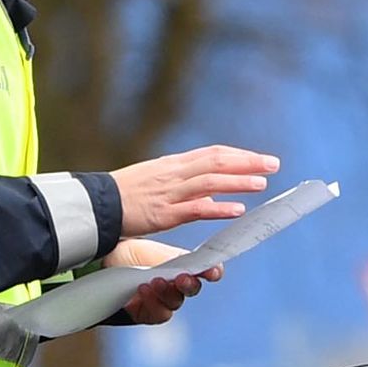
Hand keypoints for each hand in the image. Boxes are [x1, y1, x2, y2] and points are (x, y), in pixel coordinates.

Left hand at [105, 234, 219, 327]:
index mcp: (183, 265)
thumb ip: (171, 258)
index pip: (206, 270)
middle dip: (189, 283)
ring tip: (155, 281)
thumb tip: (189, 262)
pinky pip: (159, 313)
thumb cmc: (126, 255)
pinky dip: (153, 302)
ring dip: (167, 292)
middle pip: (193, 288)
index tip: (212, 271)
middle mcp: (176, 284)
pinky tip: (143, 290)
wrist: (101, 269)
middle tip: (182, 277)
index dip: (213, 271)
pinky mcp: (150, 314)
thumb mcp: (149, 250)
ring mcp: (164, 301)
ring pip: (176, 301)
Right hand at [111, 145, 273, 236]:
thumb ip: (182, 183)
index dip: (237, 154)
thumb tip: (209, 191)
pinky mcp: (163, 214)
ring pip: (210, 181)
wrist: (94, 206)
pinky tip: (238, 209)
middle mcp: (174, 174)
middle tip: (273, 164)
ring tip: (263, 184)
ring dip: (239, 182)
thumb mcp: (154, 181)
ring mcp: (169, 193)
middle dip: (247, 162)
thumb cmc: (122, 196)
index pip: (211, 153)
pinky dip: (219, 207)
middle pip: (217, 161)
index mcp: (172, 164)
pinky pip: (196, 208)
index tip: (259, 158)